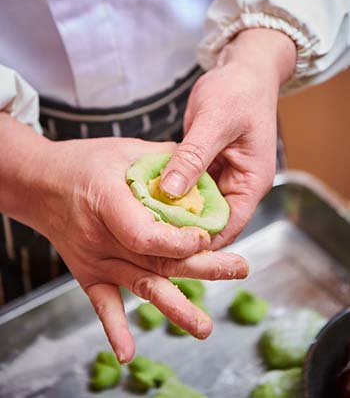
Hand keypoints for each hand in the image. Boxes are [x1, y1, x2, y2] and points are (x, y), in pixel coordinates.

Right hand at [0, 119, 248, 361]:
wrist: (41, 184)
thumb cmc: (84, 162)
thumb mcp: (124, 150)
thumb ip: (163, 159)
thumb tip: (204, 165)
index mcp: (109, 201)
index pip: (146, 234)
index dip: (179, 241)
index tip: (207, 237)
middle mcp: (102, 237)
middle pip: (156, 260)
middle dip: (201, 267)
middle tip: (239, 268)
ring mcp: (94, 259)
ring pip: (140, 286)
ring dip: (175, 308)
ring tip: (204, 326)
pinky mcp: (88, 273)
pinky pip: (102, 304)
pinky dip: (115, 329)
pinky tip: (128, 354)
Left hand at [160, 28, 295, 248]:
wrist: (241, 69)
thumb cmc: (238, 90)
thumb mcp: (214, 122)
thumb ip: (193, 157)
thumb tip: (171, 191)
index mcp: (252, 181)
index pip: (229, 225)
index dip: (200, 238)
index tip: (167, 244)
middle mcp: (239, 184)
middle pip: (211, 219)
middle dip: (182, 226)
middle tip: (147, 232)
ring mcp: (222, 175)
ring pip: (196, 204)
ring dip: (174, 207)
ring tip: (143, 215)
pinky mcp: (207, 165)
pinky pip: (189, 184)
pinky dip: (172, 187)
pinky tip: (149, 189)